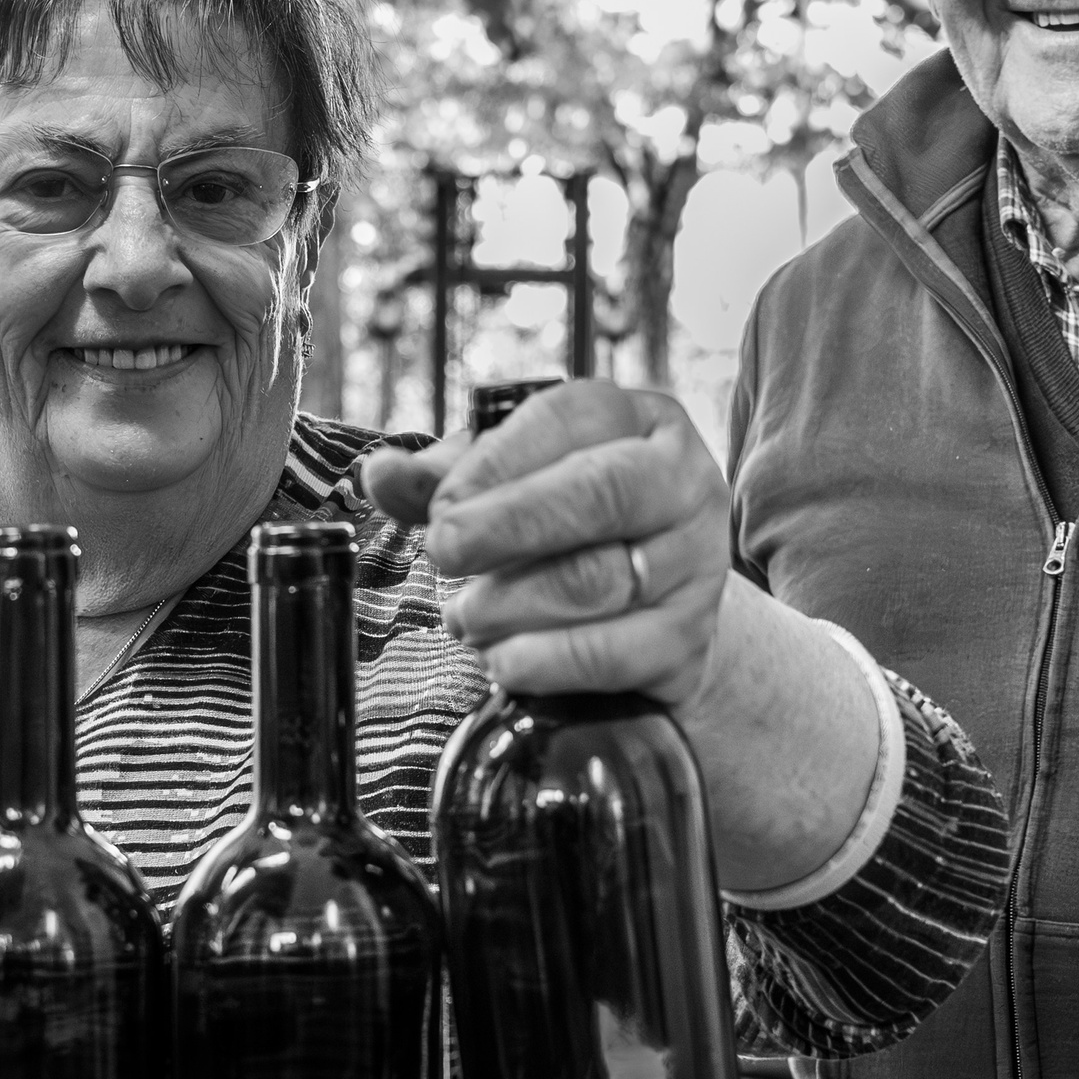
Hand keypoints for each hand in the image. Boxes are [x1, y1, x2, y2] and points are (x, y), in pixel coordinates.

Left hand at [363, 380, 730, 703]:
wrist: (659, 609)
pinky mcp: (688, 641)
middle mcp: (683, 484)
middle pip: (600, 492)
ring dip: (511, 602)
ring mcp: (696, 564)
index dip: (497, 460)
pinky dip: (545, 660)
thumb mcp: (516, 482)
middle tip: (444, 551)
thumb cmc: (576, 529)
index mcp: (642, 422)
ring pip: (599, 580)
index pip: (573, 417)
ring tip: (466, 616)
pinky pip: (613, 654)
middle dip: (506, 524)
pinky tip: (504, 660)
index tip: (441, 504)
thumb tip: (381, 473)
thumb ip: (446, 476)